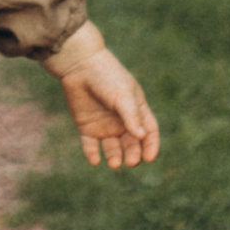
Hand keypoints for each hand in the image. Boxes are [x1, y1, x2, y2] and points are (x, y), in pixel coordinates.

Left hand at [50, 33, 158, 169]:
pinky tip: (94, 160)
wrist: (79, 66)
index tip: (149, 158)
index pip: (149, 132)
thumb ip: (131, 116)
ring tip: (114, 164)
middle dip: (133, 155)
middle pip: (132, 144)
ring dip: (115, 157)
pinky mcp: (86, 127)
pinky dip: (92, 154)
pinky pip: (91, 146)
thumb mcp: (123, 96)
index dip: (151, 146)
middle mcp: (122, 121)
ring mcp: (104, 125)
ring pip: (113, 148)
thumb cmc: (107, 77)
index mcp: (136, 110)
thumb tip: (142, 137)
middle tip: (130, 162)